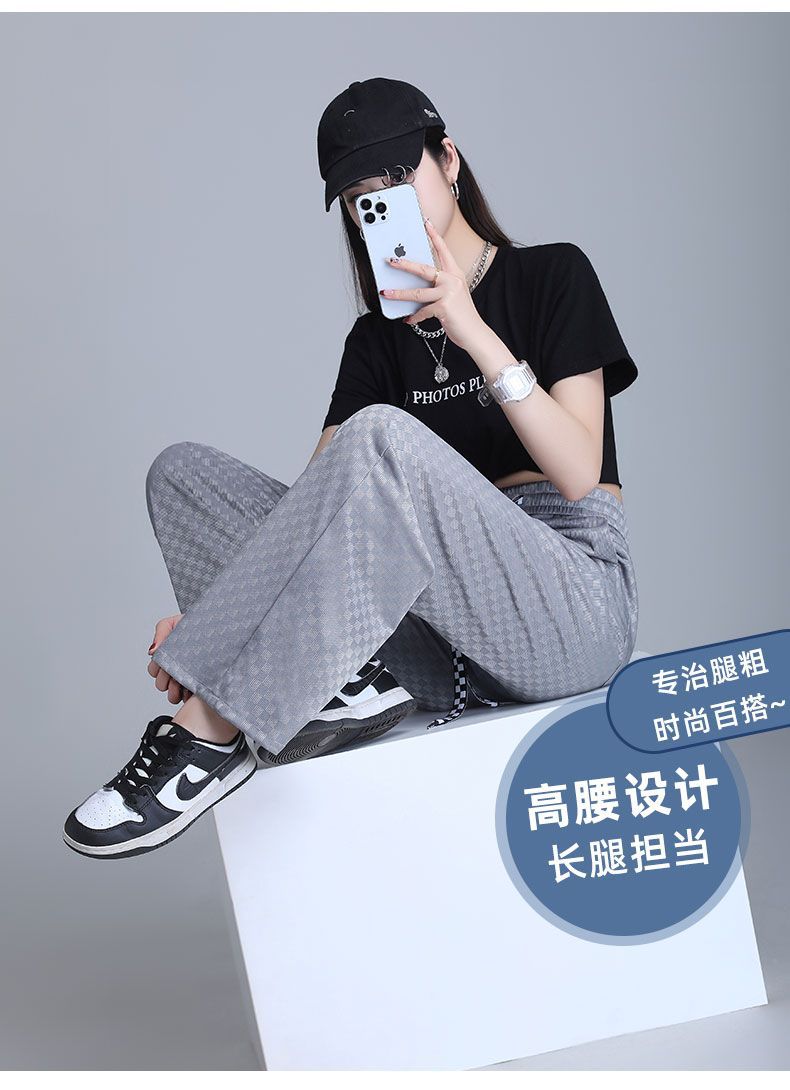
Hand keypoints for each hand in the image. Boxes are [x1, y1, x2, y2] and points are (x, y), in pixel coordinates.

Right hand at [147, 613, 192, 704]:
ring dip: (175, 690)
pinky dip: (188, 696)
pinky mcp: (199, 685)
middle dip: (166, 681)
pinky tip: (193, 690)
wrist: (217, 624)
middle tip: (176, 674)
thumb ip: (161, 633)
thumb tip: (152, 651)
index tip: (166, 665)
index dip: (158, 669)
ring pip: (172, 695)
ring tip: (185, 682)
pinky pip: (188, 699)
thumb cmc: (194, 624)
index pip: (153, 670)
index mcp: (166, 657)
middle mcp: (174, 670)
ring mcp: (186, 679)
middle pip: (160, 685)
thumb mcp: (173, 623)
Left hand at [379, 219, 490, 353]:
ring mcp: (448, 293)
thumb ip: (437, 287)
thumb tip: (414, 286)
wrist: (475, 333)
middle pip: (424, 268)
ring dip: (399, 294)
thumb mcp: (452, 295)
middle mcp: (452, 280)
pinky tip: (408, 320)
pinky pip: (422, 311)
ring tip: (385, 293)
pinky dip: (414, 317)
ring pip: (418, 292)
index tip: (425, 222)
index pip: (443, 250)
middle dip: (404, 264)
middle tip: (390, 261)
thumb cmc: (461, 314)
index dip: (434, 235)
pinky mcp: (444, 308)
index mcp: (455, 273)